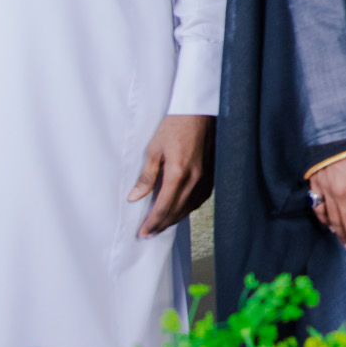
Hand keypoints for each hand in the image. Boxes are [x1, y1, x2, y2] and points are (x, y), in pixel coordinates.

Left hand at [128, 114, 213, 237]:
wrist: (198, 112)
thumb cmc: (175, 126)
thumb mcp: (154, 150)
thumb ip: (146, 177)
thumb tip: (134, 197)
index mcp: (178, 174)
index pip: (163, 208)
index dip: (152, 223)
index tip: (143, 233)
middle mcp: (194, 180)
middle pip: (177, 212)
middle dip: (162, 225)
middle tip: (149, 234)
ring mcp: (205, 178)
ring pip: (189, 207)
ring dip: (175, 219)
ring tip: (162, 225)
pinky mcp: (211, 174)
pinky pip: (200, 199)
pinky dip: (188, 208)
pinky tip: (181, 209)